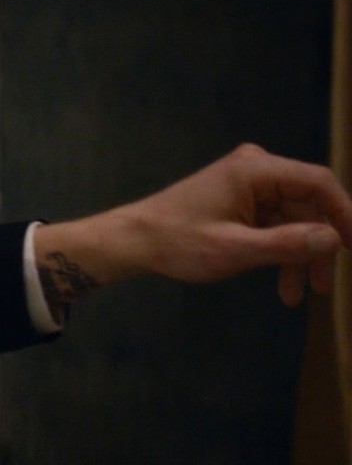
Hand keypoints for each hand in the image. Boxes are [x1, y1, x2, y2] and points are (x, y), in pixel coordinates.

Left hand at [33, 144, 351, 311]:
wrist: (133, 242)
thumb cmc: (178, 243)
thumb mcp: (235, 250)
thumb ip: (287, 244)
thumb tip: (334, 239)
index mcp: (256, 170)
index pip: (320, 183)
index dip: (345, 214)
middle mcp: (257, 169)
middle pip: (309, 205)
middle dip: (317, 247)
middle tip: (324, 286)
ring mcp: (249, 184)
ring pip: (294, 220)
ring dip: (298, 257)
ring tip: (299, 296)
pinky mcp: (242, 201)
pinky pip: (275, 224)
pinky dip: (280, 253)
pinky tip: (283, 286)